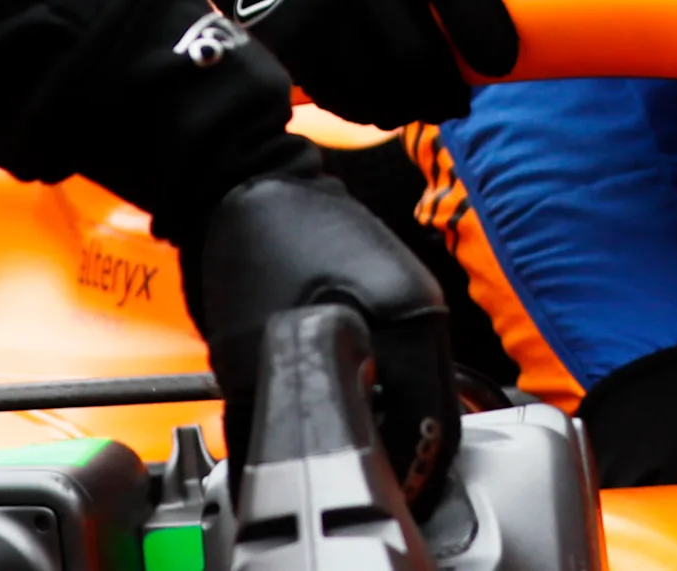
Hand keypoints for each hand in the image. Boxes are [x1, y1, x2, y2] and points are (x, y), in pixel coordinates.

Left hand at [183, 173, 461, 509]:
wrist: (241, 177)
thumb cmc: (253, 246)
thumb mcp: (253, 352)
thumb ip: (277, 419)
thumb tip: (278, 474)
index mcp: (411, 320)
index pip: (435, 429)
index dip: (408, 477)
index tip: (375, 498)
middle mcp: (422, 309)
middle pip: (433, 413)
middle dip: (396, 454)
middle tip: (356, 482)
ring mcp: (407, 299)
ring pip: (415, 389)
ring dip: (384, 424)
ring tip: (341, 447)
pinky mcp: (386, 296)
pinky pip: (396, 362)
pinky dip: (374, 393)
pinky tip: (333, 403)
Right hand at [186, 0, 519, 126]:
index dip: (486, 30)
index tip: (501, 65)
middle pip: (417, 57)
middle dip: (448, 92)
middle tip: (459, 102)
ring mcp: (313, 5)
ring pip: (380, 90)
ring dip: (409, 110)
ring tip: (421, 104)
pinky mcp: (284, 42)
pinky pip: (342, 101)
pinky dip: (369, 112)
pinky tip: (380, 101)